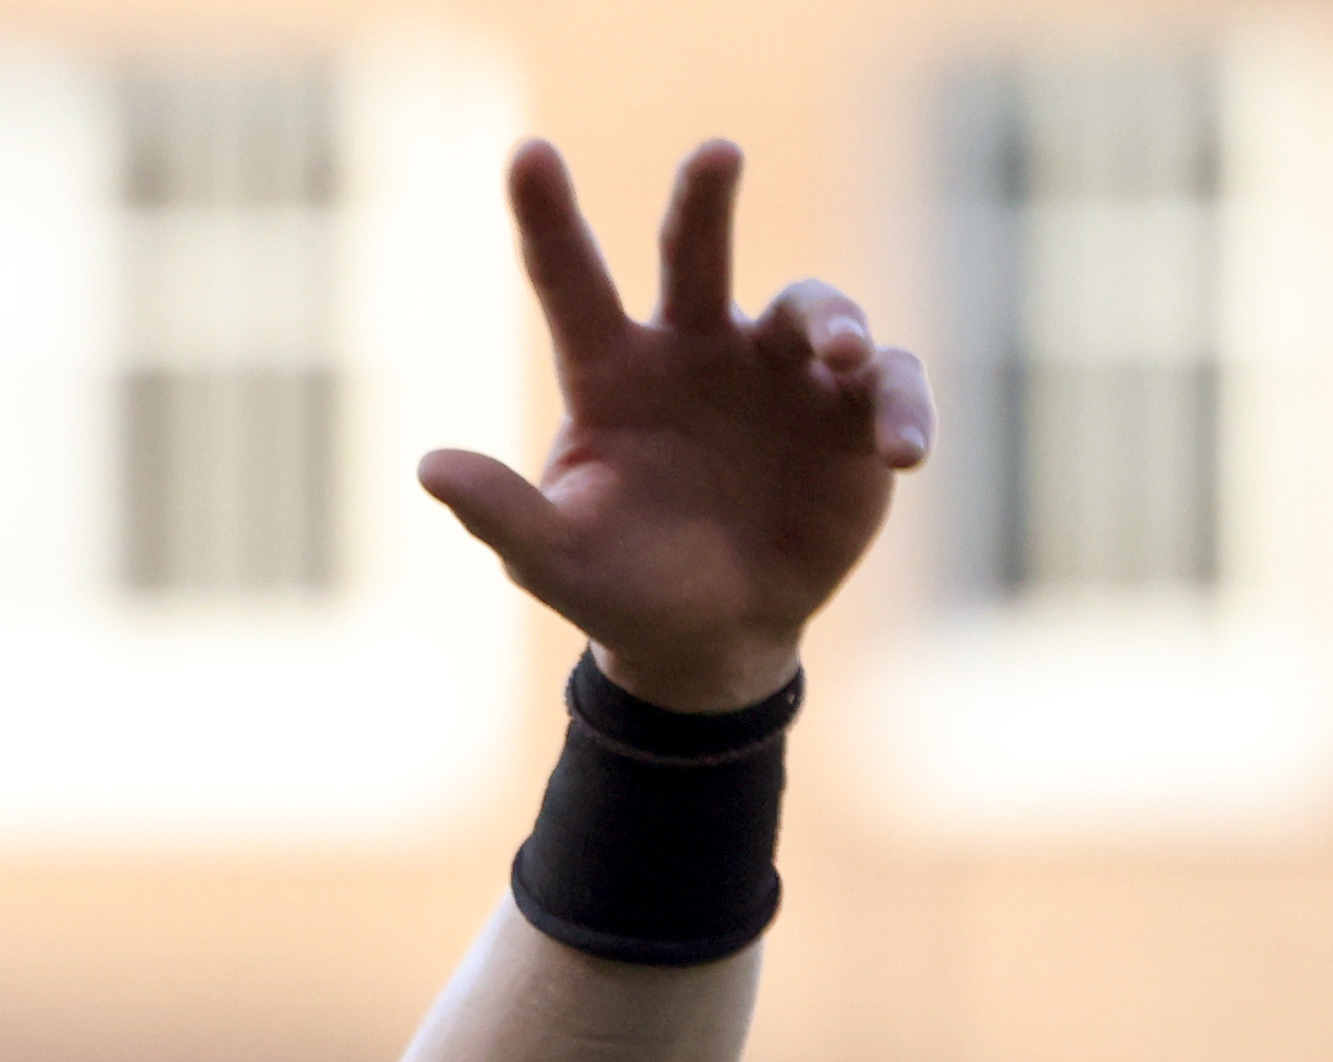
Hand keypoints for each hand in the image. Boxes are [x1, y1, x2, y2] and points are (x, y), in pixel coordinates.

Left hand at [424, 140, 929, 716]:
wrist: (713, 638)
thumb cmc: (622, 584)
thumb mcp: (553, 559)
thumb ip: (501, 513)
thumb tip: (428, 465)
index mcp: (616, 371)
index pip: (574, 284)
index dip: (549, 219)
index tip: (527, 152)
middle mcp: (699, 350)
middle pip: (699, 254)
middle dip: (706, 201)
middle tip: (715, 154)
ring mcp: (782, 376)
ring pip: (814, 311)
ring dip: (832, 323)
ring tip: (838, 356)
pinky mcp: (853, 416)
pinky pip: (891, 385)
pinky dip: (903, 408)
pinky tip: (904, 453)